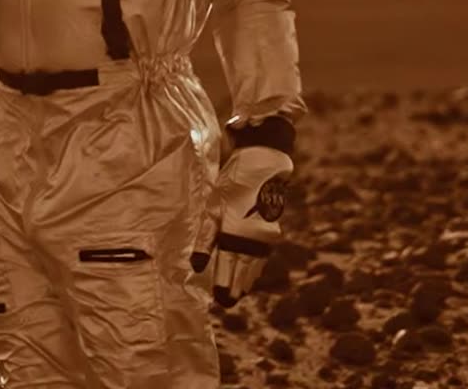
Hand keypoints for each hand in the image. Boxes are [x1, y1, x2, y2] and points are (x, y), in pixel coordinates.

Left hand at [191, 145, 293, 307]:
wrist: (263, 164)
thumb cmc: (233, 184)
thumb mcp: (212, 208)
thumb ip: (205, 239)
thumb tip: (196, 267)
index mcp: (235, 236)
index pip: (228, 268)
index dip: (224, 285)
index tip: (220, 300)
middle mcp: (252, 241)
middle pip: (243, 271)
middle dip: (235, 287)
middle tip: (228, 303)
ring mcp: (265, 237)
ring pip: (255, 265)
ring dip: (247, 279)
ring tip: (240, 292)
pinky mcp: (271, 230)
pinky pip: (263, 255)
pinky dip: (257, 266)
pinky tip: (253, 271)